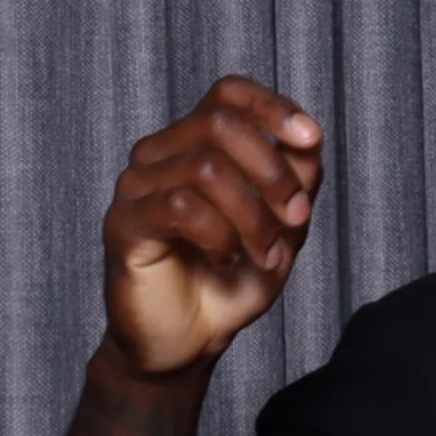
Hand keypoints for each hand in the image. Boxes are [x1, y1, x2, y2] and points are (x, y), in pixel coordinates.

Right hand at [100, 77, 323, 374]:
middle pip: (221, 123)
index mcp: (195, 145)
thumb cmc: (232, 280)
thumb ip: (297, 183)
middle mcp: (159, 155)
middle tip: (297, 218)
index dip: (272, 106)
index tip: (312, 139)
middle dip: (274, 172)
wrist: (190, 342)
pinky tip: (228, 260)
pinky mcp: (124, 224)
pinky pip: (180, 206)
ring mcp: (136, 186)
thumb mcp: (283, 229)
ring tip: (265, 255)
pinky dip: (221, 236)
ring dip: (254, 216)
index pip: (227, 93)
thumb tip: (310, 139)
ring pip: (206, 168)